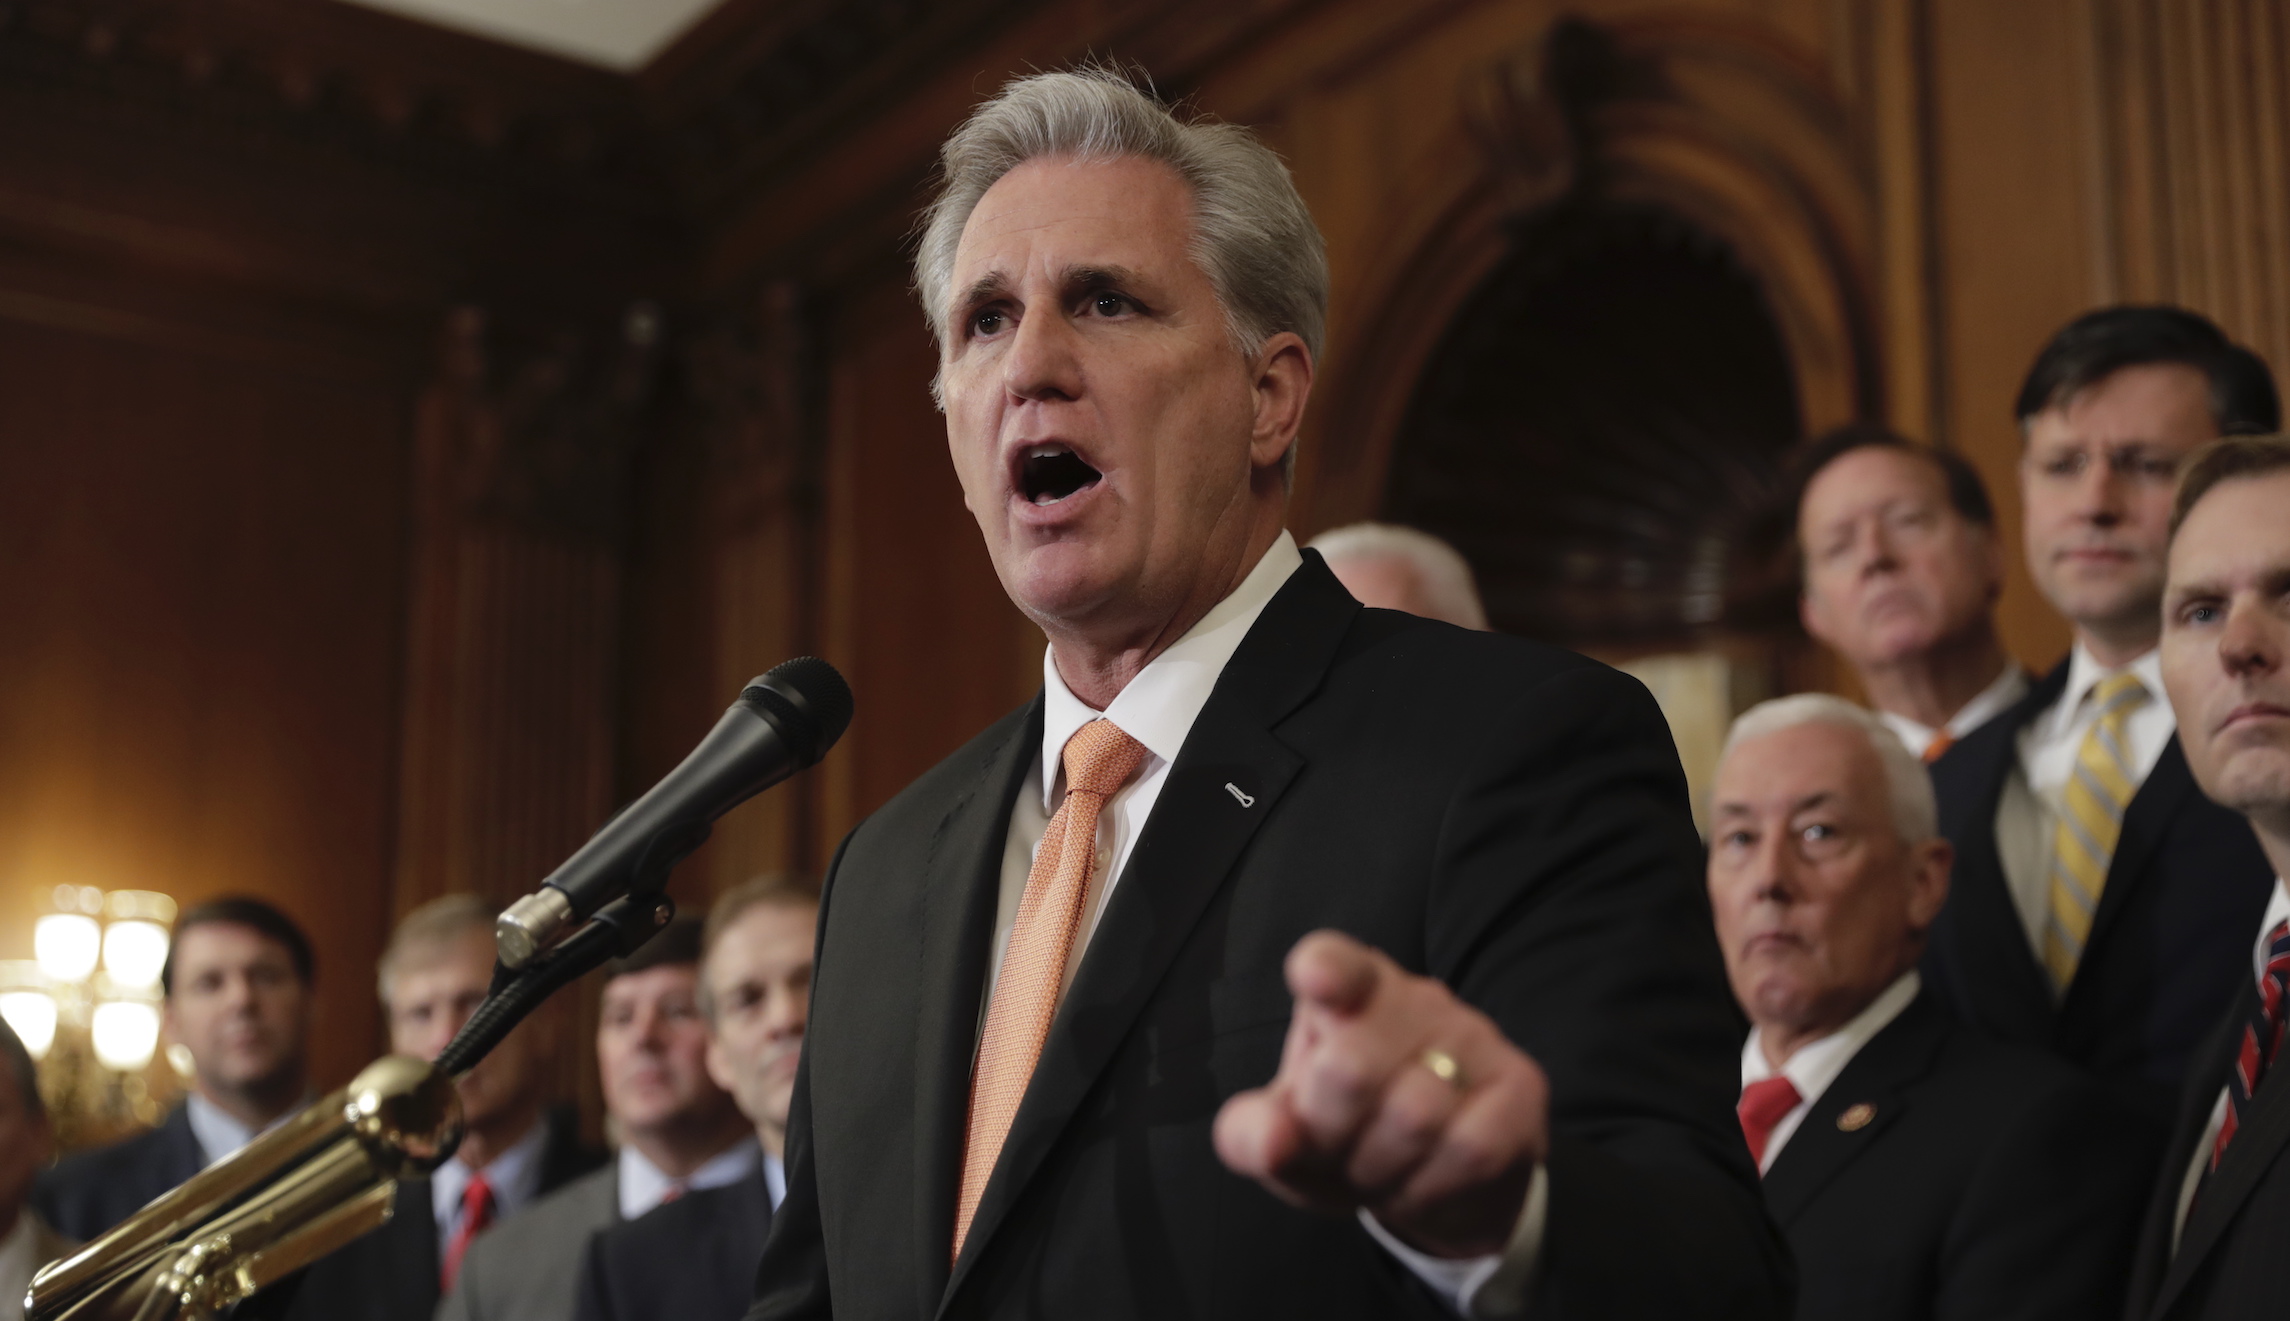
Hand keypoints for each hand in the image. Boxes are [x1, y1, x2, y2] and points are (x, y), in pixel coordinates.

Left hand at [1212, 930, 1547, 1258]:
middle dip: (1332, 1135)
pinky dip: (1433, 1186)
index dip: (1326, 969)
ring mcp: (1473, 1034)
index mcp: (1346, 992)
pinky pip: (1469, 1148)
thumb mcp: (1288, 1144)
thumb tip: (1272, 1140)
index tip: (1313, 978)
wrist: (1437, 1186)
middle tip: (1339, 1150)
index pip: (1336, 964)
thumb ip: (1253, 1136)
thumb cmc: (1348, 1141)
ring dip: (1381, 1169)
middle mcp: (1412, 997)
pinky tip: (1424, 1182)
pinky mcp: (1521, 1082)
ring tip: (1381, 1168)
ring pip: (1415, 1115)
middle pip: (1352, 1068)